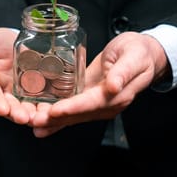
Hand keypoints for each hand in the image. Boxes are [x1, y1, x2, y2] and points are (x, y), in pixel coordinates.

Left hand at [31, 32, 168, 136]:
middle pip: (78, 114)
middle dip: (55, 119)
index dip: (72, 108)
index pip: (91, 103)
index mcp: (118, 94)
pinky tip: (42, 121)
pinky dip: (57, 118)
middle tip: (34, 121)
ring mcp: (98, 104)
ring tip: (33, 123)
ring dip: (53, 122)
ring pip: (73, 116)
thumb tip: (114, 86)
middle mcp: (107, 104)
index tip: (54, 111)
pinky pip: (72, 111)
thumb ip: (123, 71)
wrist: (144, 55)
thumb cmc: (138, 52)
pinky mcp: (90, 100)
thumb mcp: (133, 56)